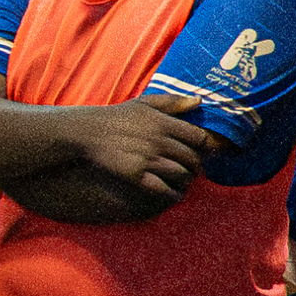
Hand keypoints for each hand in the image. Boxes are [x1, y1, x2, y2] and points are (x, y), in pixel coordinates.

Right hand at [72, 94, 219, 204]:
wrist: (88, 131)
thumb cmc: (119, 116)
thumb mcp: (144, 102)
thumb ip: (172, 102)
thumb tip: (200, 101)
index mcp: (163, 122)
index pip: (199, 138)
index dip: (206, 146)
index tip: (204, 151)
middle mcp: (158, 141)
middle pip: (192, 158)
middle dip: (197, 165)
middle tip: (195, 169)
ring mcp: (147, 158)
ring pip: (181, 174)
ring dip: (187, 180)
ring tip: (185, 180)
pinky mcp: (135, 174)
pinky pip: (163, 188)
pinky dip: (173, 194)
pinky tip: (174, 194)